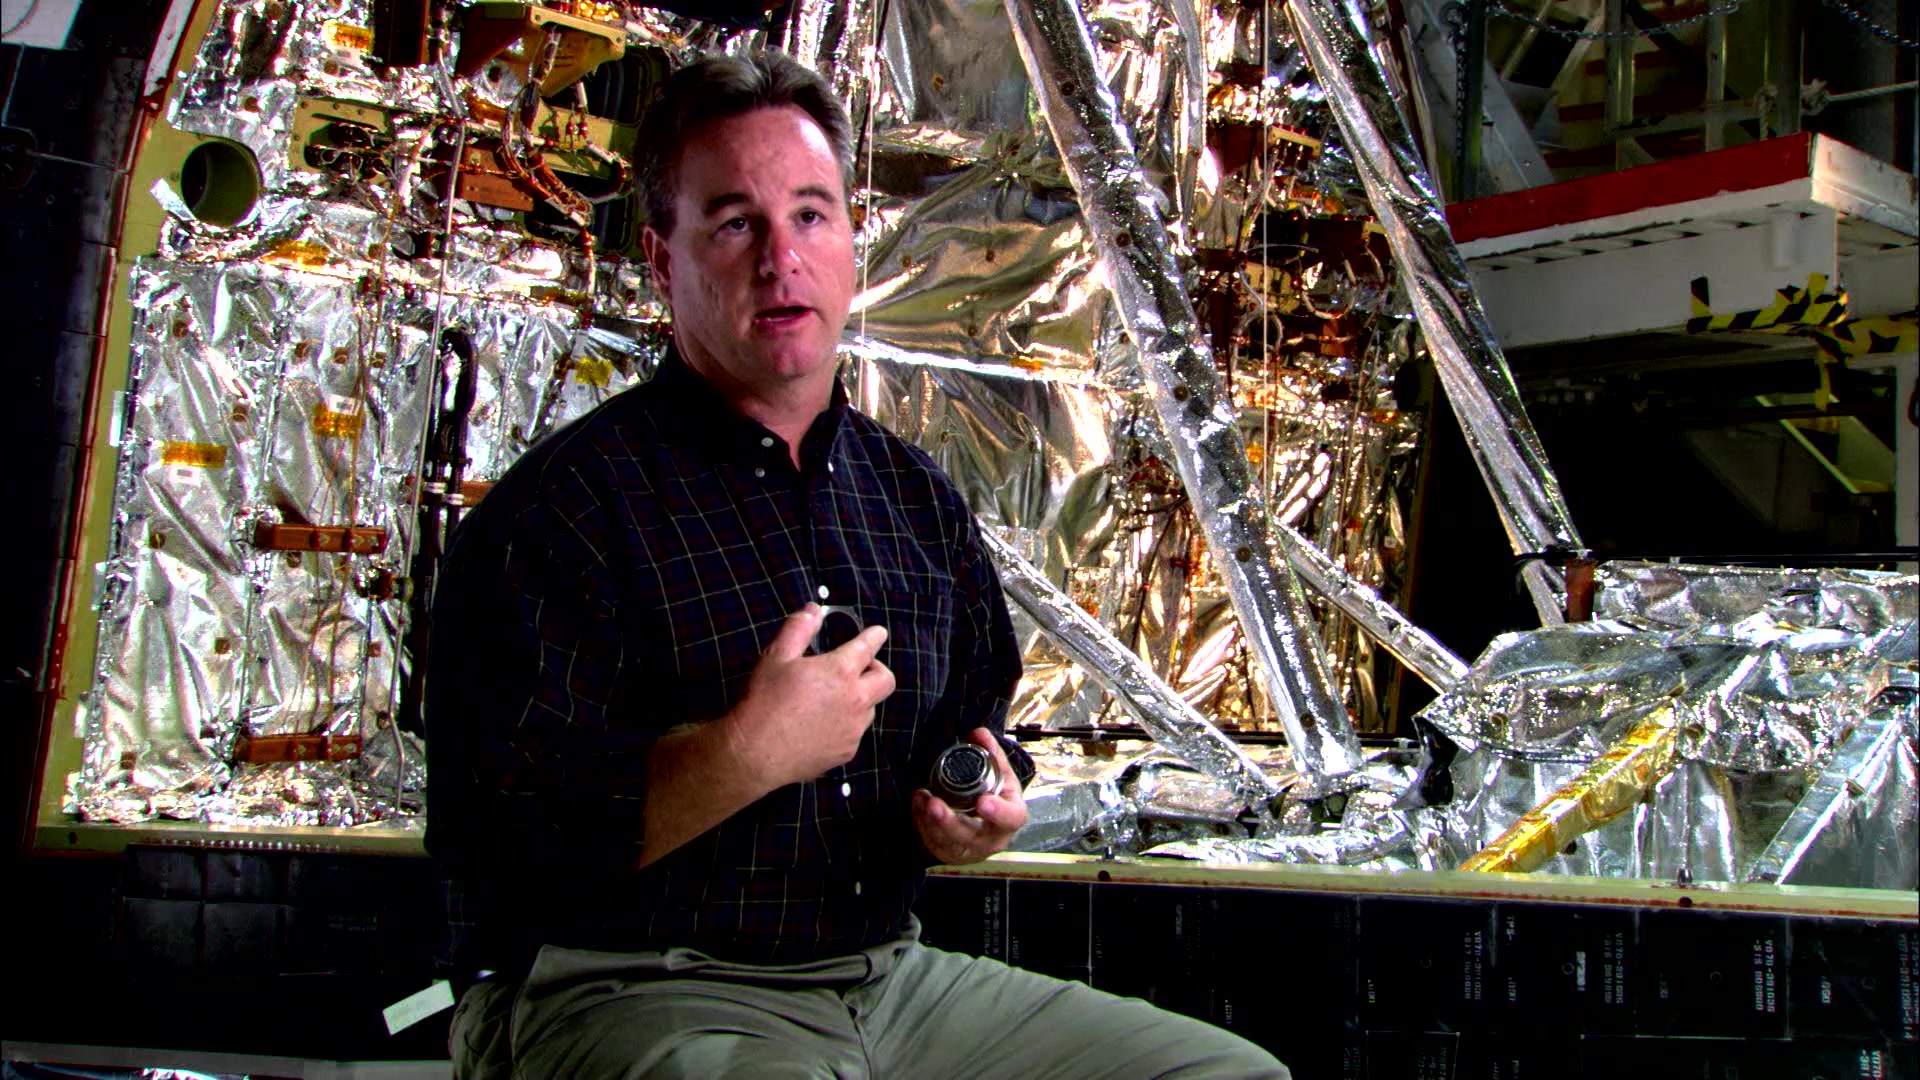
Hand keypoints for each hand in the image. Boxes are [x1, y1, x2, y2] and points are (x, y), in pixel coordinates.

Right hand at [722, 604, 894, 790]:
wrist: (755, 752)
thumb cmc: (765, 700)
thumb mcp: (776, 656)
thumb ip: (798, 628)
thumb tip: (813, 610)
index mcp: (840, 672)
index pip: (867, 647)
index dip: (874, 637)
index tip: (878, 633)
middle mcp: (855, 700)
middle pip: (885, 681)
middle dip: (877, 670)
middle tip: (859, 668)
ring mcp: (853, 730)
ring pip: (870, 709)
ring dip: (859, 699)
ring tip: (832, 699)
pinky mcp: (846, 752)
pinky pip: (854, 733)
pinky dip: (845, 725)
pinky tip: (821, 726)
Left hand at [912, 727, 1027, 865]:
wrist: (988, 824)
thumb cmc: (996, 796)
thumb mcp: (1000, 775)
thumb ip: (991, 753)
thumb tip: (978, 732)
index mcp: (1011, 817)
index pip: (1011, 818)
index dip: (998, 812)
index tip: (982, 802)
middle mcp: (992, 838)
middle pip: (972, 836)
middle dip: (950, 822)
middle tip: (934, 803)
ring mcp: (970, 849)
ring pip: (948, 842)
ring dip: (930, 821)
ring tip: (921, 798)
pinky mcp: (950, 853)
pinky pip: (933, 842)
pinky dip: (922, 823)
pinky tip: (918, 804)